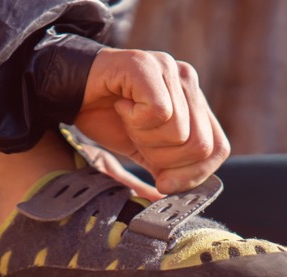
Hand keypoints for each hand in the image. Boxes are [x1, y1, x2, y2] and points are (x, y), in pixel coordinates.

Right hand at [73, 48, 229, 193]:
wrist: (68, 90)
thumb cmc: (106, 117)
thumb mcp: (144, 151)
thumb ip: (167, 168)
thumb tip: (176, 201)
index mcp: (194, 102)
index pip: (218, 148)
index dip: (193, 175)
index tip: (162, 183)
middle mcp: (188, 81)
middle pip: (200, 145)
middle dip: (164, 159)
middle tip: (138, 142)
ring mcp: (169, 69)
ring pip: (179, 131)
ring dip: (145, 138)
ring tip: (128, 120)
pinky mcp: (146, 65)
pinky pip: (159, 111)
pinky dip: (135, 121)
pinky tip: (121, 107)